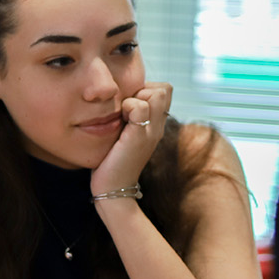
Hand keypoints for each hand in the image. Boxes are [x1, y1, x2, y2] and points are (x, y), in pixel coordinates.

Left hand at [90, 82, 171, 196]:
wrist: (113, 189)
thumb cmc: (112, 161)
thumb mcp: (125, 134)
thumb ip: (129, 118)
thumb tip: (122, 97)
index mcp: (156, 125)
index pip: (165, 90)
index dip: (147, 90)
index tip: (129, 105)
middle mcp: (158, 127)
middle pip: (165, 88)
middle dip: (144, 89)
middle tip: (127, 108)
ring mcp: (152, 132)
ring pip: (156, 93)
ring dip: (135, 97)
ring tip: (123, 115)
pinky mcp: (140, 137)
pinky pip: (140, 107)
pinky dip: (127, 107)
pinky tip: (119, 121)